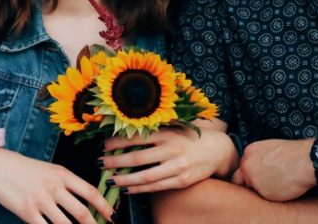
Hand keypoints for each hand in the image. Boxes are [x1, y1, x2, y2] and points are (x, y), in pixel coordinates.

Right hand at [0, 148, 113, 223]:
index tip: (112, 217)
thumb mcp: (51, 170)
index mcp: (62, 174)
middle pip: (81, 212)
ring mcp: (41, 200)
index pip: (90, 192)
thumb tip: (86, 201)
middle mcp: (54, 187)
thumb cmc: (27, 169)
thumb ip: (67, 184)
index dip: (104, 207)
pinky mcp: (27, 212)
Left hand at [101, 122, 238, 193]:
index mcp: (167, 133)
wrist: (217, 150)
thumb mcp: (173, 127)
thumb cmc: (190, 136)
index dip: (117, 142)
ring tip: (110, 180)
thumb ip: (154, 129)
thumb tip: (125, 129)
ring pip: (145, 176)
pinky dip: (140, 189)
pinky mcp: (181, 180)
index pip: (137, 138)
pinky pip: (156, 187)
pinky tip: (127, 189)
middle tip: (100, 163)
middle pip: (138, 158)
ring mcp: (177, 167)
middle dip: (116, 161)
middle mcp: (172, 149)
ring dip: (125, 179)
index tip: (103, 145)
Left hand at [231, 138, 314, 200]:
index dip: (249, 173)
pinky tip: (282, 186)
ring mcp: (253, 179)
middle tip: (264, 183)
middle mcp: (246, 166)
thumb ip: (257, 157)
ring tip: (277, 182)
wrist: (304, 160)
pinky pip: (264, 197)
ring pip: (252, 190)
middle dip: (248, 183)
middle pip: (239, 180)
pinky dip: (272, 194)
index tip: (258, 176)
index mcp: (248, 152)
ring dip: (260, 189)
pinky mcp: (263, 192)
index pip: (242, 167)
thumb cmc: (292, 153)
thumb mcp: (269, 147)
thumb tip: (255, 166)